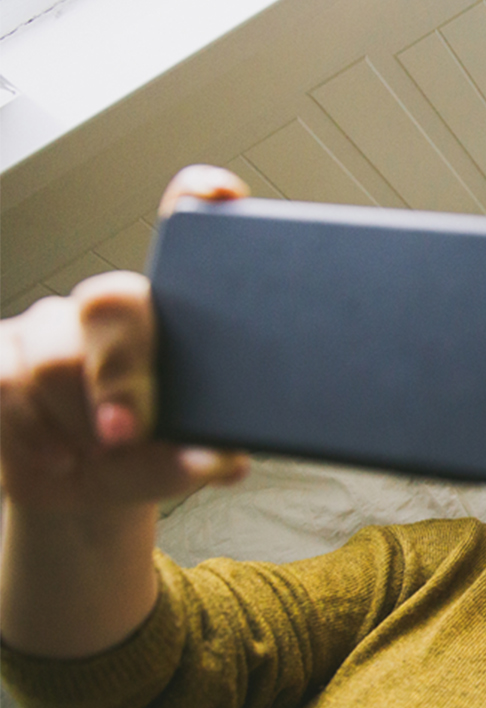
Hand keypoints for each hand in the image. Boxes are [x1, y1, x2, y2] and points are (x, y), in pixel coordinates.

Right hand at [0, 166, 250, 508]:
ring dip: (74, 421)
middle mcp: (107, 309)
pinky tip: (54, 455)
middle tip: (127, 431)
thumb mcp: (179, 465)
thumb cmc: (143, 463)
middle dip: (121, 373)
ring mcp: (47, 327)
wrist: (78, 497)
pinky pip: (3, 384)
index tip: (218, 192)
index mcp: (170, 320)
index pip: (184, 241)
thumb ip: (199, 455)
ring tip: (94, 455)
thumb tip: (223, 459)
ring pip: (51, 355)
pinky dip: (31, 435)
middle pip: (110, 302)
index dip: (195, 203)